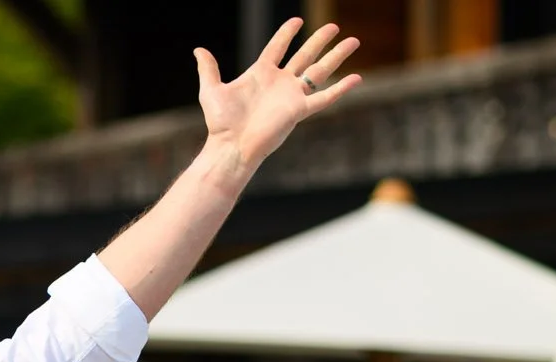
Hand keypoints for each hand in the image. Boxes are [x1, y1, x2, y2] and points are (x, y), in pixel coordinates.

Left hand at [196, 18, 359, 172]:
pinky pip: (324, 98)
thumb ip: (208, 69)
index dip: (286, 34)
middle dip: (319, 40)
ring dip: (336, 56)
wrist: (230, 145)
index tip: (296, 21)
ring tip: (353, 41)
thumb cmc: (220, 123)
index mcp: (261, 74)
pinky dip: (340, 89)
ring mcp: (291, 96)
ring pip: (319, 71)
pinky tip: (356, 78)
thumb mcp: (211, 90)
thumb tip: (198, 50)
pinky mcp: (298, 111)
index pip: (277, 48)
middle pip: (304, 56)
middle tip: (333, 26)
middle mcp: (279, 83)